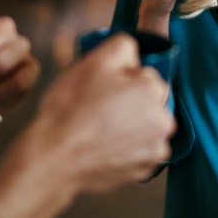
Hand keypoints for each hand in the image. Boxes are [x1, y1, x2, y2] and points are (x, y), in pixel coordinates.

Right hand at [17, 33, 175, 193]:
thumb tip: (135, 53)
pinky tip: (104, 146)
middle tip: (99, 108)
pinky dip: (126, 148)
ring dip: (130, 126)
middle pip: (150, 101)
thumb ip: (124, 47)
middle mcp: (163, 122)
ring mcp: (154, 150)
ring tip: (99, 129)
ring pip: (145, 127)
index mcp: (153, 92)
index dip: (122, 79)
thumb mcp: (95, 61)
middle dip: (131, 102)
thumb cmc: (71, 110)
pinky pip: (139, 151)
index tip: (103, 89)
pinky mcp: (142, 171)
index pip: (145, 74)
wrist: (54, 158)